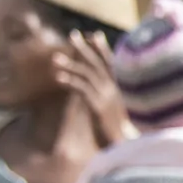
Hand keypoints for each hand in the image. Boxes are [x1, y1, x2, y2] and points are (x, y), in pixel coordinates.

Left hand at [53, 30, 130, 145]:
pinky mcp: (99, 105)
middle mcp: (115, 89)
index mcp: (121, 88)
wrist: (127, 147)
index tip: (95, 35)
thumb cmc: (120, 133)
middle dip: (85, 48)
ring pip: (88, 73)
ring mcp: (108, 96)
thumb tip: (101, 94)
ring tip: (55, 59)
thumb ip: (110, 99)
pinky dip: (70, 80)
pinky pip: (82, 88)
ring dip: (70, 64)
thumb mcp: (116, 112)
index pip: (112, 63)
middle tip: (72, 34)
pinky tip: (58, 77)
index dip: (103, 49)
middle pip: (98, 63)